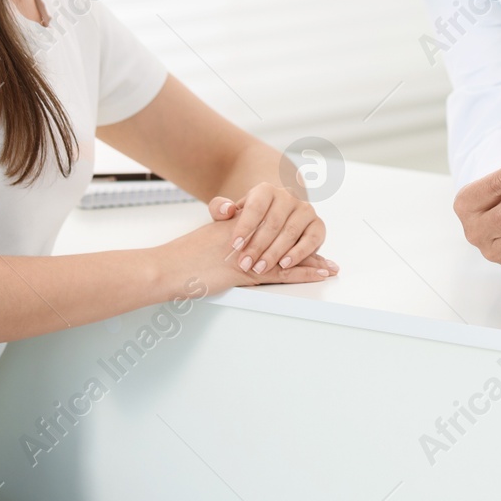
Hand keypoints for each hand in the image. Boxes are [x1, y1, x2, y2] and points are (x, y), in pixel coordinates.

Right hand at [161, 215, 337, 294]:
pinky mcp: (248, 271)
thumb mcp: (209, 240)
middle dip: (308, 250)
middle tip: (327, 258)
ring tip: (331, 267)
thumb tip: (238, 244)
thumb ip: (226, 236)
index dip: (294, 235)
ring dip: (313, 262)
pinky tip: (319, 274)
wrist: (168, 266)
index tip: (309, 239)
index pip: (275, 229)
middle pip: (287, 240)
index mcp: (241, 226)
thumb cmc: (183, 259)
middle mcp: (250, 235)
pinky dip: (303, 273)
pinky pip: (283, 272)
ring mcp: (250, 253)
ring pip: (289, 255)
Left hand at [205, 182, 330, 278]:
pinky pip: (311, 240)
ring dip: (274, 253)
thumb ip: (219, 208)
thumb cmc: (250, 218)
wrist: (276, 216)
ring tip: (260, 268)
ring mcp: (305, 210)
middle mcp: (289, 197)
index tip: (234, 245)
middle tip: (244, 264)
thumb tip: (225, 210)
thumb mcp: (231, 212)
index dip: (245, 227)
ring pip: (290, 232)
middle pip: (273, 222)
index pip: (256, 207)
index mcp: (266, 190)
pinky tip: (284, 264)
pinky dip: (299, 254)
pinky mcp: (318, 225)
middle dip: (257, 246)